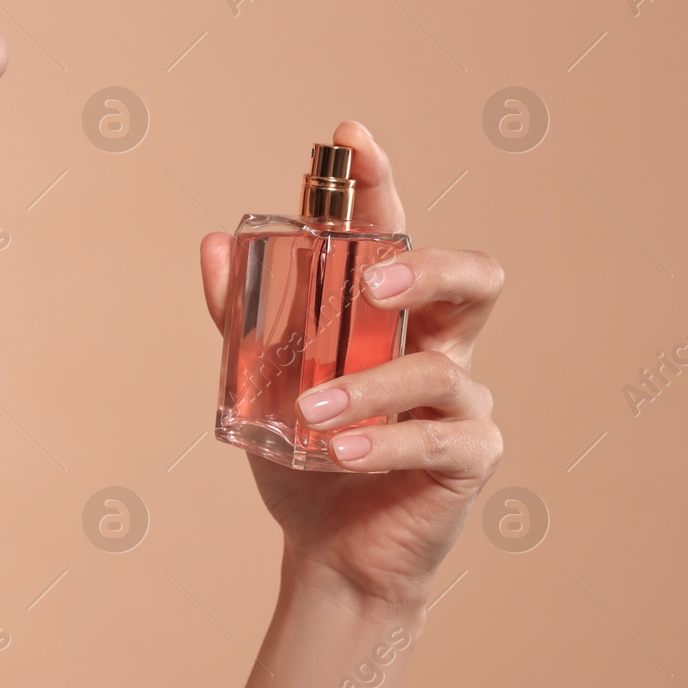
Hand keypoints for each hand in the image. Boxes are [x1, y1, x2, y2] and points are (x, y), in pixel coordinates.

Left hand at [199, 121, 503, 612]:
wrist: (327, 553)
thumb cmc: (306, 458)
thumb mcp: (261, 383)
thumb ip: (243, 318)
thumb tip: (213, 243)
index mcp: (392, 317)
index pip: (395, 233)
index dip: (379, 181)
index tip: (347, 135)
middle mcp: (439, 346)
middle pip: (473, 278)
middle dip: (427, 265)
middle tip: (375, 278)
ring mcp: (462, 401)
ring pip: (436, 367)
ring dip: (368, 384)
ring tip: (309, 412)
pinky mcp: (470, 456)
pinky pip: (438, 436)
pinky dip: (383, 439)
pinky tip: (339, 452)